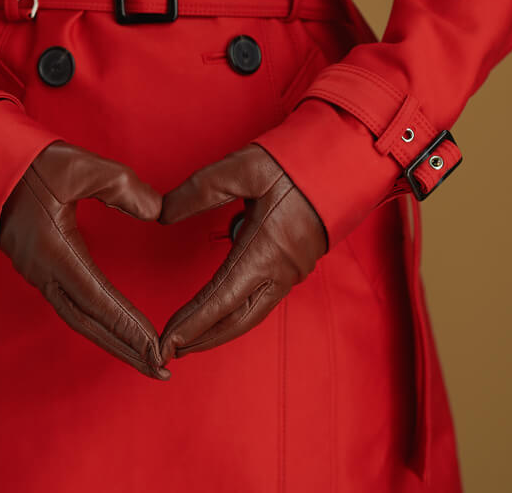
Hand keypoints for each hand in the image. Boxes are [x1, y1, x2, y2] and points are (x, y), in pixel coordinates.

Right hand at [0, 141, 169, 379]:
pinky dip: (96, 325)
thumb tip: (157, 212)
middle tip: (160, 370)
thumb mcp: (81, 165)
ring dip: (111, 341)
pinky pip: (70, 307)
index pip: (98, 299)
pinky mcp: (39, 268)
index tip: (158, 348)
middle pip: (89, 323)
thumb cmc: (32, 163)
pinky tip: (115, 332)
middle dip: (125, 348)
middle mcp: (44, 271)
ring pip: (78, 319)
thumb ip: (123, 187)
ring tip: (144, 359)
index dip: (128, 326)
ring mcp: (38, 273)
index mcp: (54, 250)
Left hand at [157, 143, 327, 364]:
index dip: (191, 324)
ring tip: (189, 340)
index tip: (165, 342)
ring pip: (251, 314)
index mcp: (266, 250)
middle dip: (201, 338)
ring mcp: (292, 271)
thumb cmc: (298, 162)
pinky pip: (262, 301)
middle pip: (236, 320)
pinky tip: (221, 313)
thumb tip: (161, 213)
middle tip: (168, 352)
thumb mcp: (242, 167)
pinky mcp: (296, 265)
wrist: (350, 160)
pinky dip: (236, 315)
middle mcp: (281, 270)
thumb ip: (199, 190)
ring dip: (219, 331)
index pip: (220, 300)